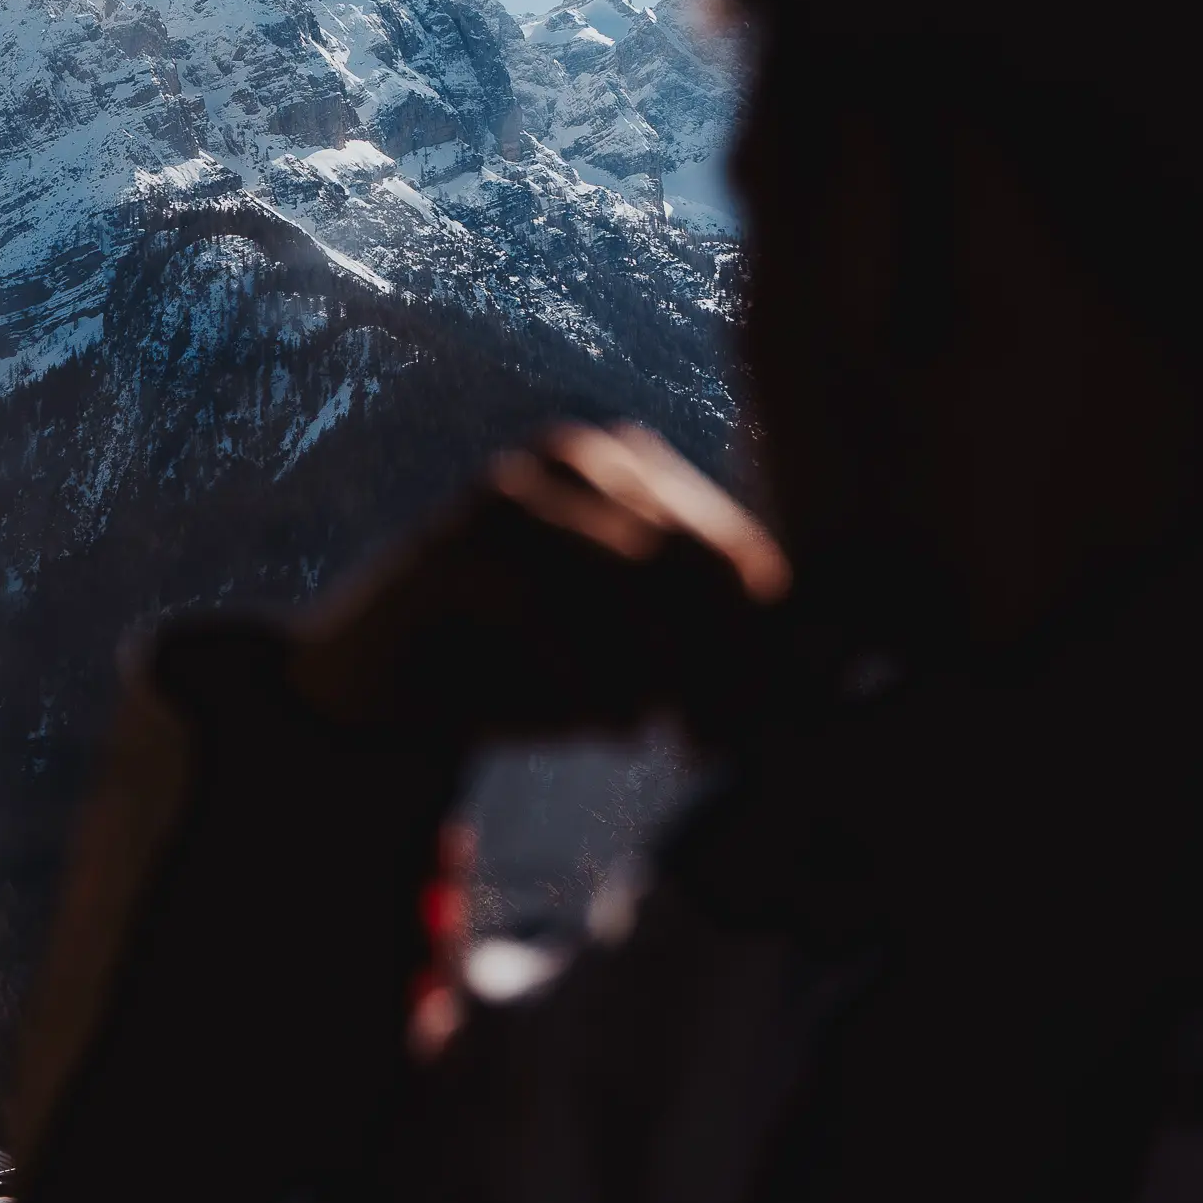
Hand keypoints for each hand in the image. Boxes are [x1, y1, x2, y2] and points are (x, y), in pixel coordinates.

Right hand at [286, 423, 788, 737]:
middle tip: (733, 745)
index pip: (734, 550)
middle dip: (729, 662)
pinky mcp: (452, 549)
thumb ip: (710, 643)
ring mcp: (506, 495)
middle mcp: (571, 456)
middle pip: (691, 560)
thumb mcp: (634, 655)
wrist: (379, 687)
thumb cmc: (526, 672)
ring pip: (631, 578)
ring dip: (668, 674)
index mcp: (629, 465)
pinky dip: (595, 678)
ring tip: (676, 741)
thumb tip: (824, 675)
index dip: (772, 643)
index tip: (789, 726)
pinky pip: (551, 611)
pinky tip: (614, 728)